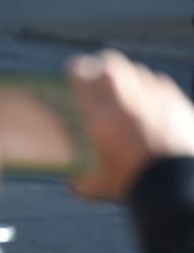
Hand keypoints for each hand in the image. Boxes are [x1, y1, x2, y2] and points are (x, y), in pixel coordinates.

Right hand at [67, 50, 193, 200]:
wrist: (180, 188)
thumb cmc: (137, 187)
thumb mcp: (103, 186)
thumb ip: (84, 182)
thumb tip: (73, 186)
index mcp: (101, 118)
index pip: (81, 76)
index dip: (76, 71)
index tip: (73, 72)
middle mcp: (127, 102)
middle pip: (110, 64)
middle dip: (102, 67)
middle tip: (99, 76)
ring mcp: (157, 100)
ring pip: (138, 71)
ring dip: (129, 77)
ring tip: (127, 90)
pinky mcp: (179, 104)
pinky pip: (162, 84)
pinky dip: (153, 88)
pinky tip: (152, 101)